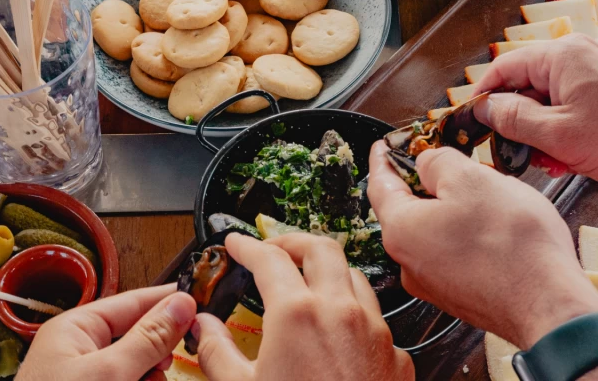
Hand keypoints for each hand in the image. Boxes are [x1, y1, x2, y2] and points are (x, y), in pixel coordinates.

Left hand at [17, 285, 196, 380]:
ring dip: (150, 379)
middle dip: (157, 354)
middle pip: (140, 336)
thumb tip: (183, 303)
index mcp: (76, 330)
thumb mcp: (110, 375)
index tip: (202, 300)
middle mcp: (81, 351)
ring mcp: (88, 379)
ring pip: (140, 367)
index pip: (133, 302)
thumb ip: (149, 338)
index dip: (168, 301)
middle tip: (169, 364)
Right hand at [193, 233, 412, 380]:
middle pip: (322, 248)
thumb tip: (202, 327)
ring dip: (328, 271)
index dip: (248, 245)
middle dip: (294, 241)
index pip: (269, 258)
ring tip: (306, 284)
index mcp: (299, 314)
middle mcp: (342, 312)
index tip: (237, 244)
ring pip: (354, 277)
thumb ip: (218, 351)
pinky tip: (338, 334)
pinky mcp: (395, 356)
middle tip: (273, 249)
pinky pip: (374, 318)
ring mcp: (375, 331)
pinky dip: (352, 313)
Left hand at [368, 141, 597, 348]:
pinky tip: (490, 223)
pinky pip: (450, 252)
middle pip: (405, 208)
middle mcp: (409, 262)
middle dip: (421, 180)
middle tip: (439, 159)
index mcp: (401, 230)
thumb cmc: (513, 244)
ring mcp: (433, 283)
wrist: (551, 305)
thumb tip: (427, 163)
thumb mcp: (471, 178)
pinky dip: (462, 232)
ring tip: (478, 190)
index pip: (379, 184)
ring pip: (431, 230)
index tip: (384, 146)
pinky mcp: (458, 294)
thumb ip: (437, 162)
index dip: (383, 158)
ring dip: (447, 206)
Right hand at [473, 34, 597, 193]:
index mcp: (563, 55)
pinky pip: (572, 107)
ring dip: (543, 132)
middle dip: (519, 123)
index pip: (503, 68)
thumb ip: (513, 119)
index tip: (472, 121)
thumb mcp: (560, 135)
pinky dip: (564, 131)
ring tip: (553, 159)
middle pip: (526, 86)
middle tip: (516, 152)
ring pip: (548, 101)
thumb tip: (484, 108)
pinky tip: (571, 156)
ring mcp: (597, 72)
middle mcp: (579, 55)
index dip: (483, 97)